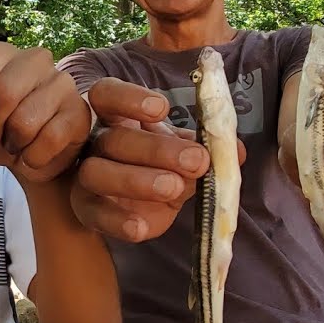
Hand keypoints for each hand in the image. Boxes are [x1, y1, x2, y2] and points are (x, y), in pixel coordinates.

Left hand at [0, 33, 91, 181]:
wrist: (37, 159)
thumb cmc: (0, 132)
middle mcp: (33, 59)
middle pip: (2, 92)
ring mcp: (61, 82)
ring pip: (25, 121)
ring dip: (14, 146)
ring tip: (16, 147)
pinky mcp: (78, 110)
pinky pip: (48, 140)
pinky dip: (33, 158)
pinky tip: (32, 156)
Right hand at [70, 77, 247, 241]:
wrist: (134, 205)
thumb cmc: (158, 166)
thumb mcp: (182, 151)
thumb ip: (204, 146)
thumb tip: (235, 151)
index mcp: (116, 117)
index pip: (108, 96)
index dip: (130, 99)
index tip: (162, 109)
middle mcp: (96, 143)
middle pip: (114, 139)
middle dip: (156, 149)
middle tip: (196, 160)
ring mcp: (87, 177)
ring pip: (97, 173)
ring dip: (137, 180)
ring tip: (173, 188)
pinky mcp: (88, 210)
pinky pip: (96, 215)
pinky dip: (119, 222)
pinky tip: (141, 227)